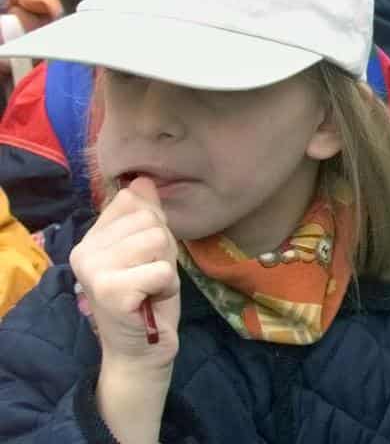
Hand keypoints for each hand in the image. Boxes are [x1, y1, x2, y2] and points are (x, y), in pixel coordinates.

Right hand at [70, 177, 180, 364]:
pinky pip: (162, 270)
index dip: (154, 226)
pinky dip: (167, 286)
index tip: (146, 257)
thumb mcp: (151, 250)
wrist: (142, 349)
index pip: (133, 201)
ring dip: (166, 267)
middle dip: (164, 249)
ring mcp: (93, 270)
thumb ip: (146, 214)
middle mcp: (84, 250)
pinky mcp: (110, 290)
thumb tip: (143, 179)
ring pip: (157, 240)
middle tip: (149, 277)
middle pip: (150, 220)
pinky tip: (151, 300)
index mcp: (91, 237)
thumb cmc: (148, 298)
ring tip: (150, 287)